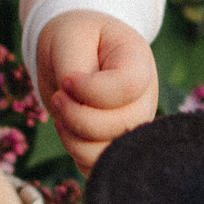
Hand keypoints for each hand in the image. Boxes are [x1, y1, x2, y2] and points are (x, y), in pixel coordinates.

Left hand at [36, 12, 158, 167]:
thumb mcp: (70, 38)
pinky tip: (68, 130)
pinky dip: (77, 155)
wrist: (77, 50)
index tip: (67, 80)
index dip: (90, 90)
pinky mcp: (119, 143)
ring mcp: (135, 123)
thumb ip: (73, 68)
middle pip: (120, 125)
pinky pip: (100, 165)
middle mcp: (145, 97)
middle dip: (77, 116)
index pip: (128, 87)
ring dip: (74, 140)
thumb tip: (75, 104)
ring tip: (61, 117)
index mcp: (138, 61)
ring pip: (110, 152)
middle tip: (58, 96)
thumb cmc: (75, 39)